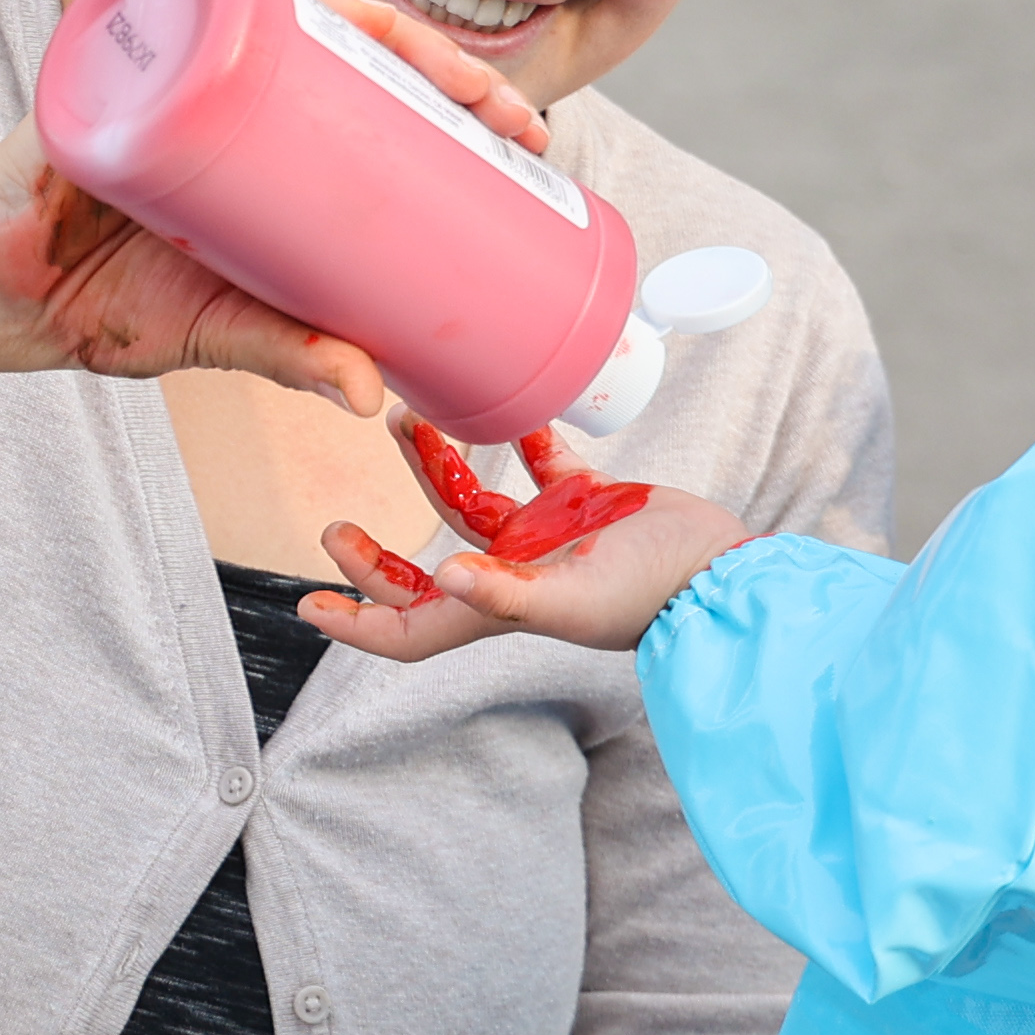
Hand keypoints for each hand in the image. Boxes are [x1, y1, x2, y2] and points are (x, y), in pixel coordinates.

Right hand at [0, 0, 552, 416]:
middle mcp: (231, 85)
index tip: (526, 138)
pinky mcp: (115, 62)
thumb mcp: (221, 332)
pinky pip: (184, 6)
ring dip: (384, 30)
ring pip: (295, 17)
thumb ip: (291, 356)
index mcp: (268, 140)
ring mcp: (175, 65)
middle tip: (510, 115)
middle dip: (448, 69)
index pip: (377, 98)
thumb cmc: (104, 299)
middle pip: (356, 49)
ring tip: (453, 74)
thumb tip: (370, 393)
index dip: (457, 104)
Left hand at [306, 417, 749, 661]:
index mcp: (500, 609)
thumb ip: (509, 593)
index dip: (359, 624)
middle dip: (376, 555)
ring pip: (470, 503)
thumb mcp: (575, 598)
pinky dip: (523, 435)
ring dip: (434, 466)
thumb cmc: (655, 595)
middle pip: (426, 572)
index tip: (308, 604)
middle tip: (333, 523)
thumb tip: (447, 578)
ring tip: (402, 416)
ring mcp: (548, 538)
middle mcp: (515, 576)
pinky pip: (540, 462)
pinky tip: (508, 402)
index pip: (412, 631)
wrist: (726, 570)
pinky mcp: (586, 501)